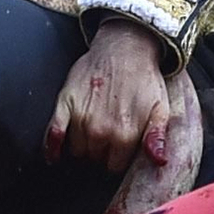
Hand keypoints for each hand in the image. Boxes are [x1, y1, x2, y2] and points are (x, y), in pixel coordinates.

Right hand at [45, 17, 171, 172]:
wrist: (125, 47)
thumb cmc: (143, 78)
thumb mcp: (160, 109)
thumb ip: (156, 138)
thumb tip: (158, 161)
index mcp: (125, 135)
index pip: (114, 167)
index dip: (117, 158)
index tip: (120, 148)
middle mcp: (101, 131)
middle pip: (94, 160)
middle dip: (101, 152)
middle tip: (108, 135)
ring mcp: (80, 118)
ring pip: (76, 150)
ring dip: (83, 145)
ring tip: (94, 129)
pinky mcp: (65, 104)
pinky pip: (53, 134)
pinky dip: (52, 145)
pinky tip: (55, 154)